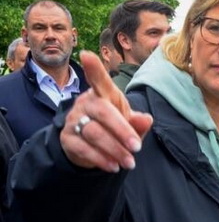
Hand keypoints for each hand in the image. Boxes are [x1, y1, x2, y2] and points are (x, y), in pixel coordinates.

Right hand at [59, 50, 152, 172]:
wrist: (92, 147)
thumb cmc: (114, 127)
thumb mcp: (130, 125)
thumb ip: (138, 122)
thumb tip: (147, 119)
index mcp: (103, 95)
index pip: (99, 80)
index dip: (94, 69)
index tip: (87, 55)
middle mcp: (86, 103)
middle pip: (102, 112)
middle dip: (122, 130)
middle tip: (138, 148)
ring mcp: (74, 120)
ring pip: (93, 132)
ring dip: (114, 149)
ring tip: (130, 163)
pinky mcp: (67, 138)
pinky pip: (83, 148)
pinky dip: (100, 159)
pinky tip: (114, 167)